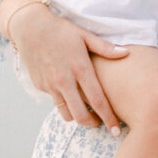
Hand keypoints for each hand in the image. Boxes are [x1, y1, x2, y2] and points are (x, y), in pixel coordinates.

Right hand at [6, 0, 125, 127]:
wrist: (29, 27)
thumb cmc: (61, 30)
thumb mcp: (85, 35)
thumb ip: (105, 48)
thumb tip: (127, 53)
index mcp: (80, 68)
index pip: (98, 101)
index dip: (108, 118)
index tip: (116, 129)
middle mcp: (64, 80)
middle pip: (80, 115)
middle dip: (94, 124)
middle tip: (103, 124)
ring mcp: (50, 85)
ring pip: (66, 113)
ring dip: (78, 117)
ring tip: (88, 114)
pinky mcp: (40, 86)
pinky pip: (55, 102)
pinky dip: (65, 104)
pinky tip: (73, 98)